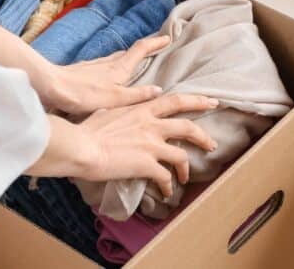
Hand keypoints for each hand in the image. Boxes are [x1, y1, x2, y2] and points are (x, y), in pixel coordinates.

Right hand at [26, 94, 218, 196]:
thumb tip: (119, 113)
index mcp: (142, 109)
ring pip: (182, 154)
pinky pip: (166, 177)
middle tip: (213, 144)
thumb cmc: (87, 130)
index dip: (195, 101)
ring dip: (187, 167)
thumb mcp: (108, 111)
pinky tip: (167, 192)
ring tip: (186, 176)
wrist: (81, 147)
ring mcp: (151, 144)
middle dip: (203, 136)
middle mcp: (151, 124)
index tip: (210, 102)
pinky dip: (169, 186)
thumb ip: (122, 111)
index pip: (175, 100)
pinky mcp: (147, 164)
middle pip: (188, 126)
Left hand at [40, 36, 171, 116]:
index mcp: (119, 68)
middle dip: (144, 49)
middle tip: (155, 48)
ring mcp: (94, 66)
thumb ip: (138, 95)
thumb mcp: (116, 99)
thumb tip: (159, 90)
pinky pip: (103, 66)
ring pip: (115, 58)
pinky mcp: (82, 71)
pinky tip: (107, 74)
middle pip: (129, 52)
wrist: (50, 87)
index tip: (167, 37)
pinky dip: (112, 66)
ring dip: (127, 57)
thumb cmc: (83, 94)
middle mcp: (108, 63)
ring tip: (134, 62)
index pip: (141, 50)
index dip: (155, 43)